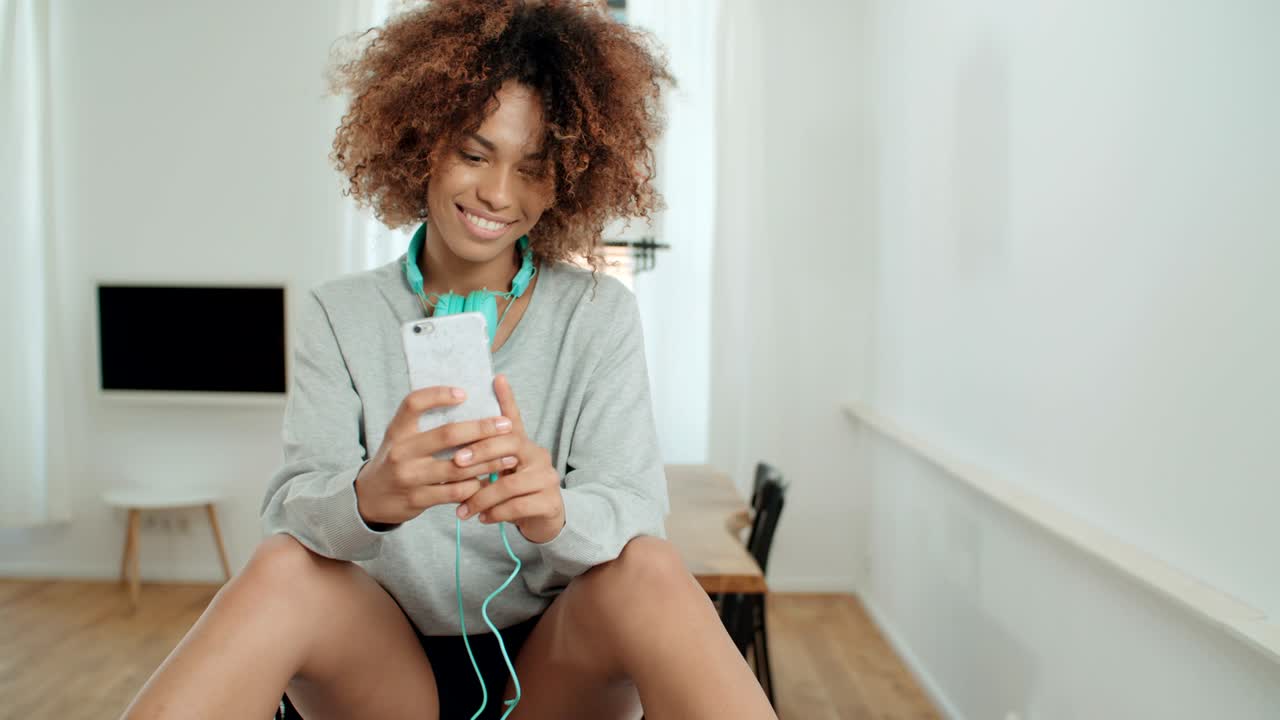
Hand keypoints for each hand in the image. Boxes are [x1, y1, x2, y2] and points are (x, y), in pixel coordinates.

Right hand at [354, 386, 518, 525]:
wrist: (370, 498)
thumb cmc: (396, 460)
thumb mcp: (400, 437)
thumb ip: (424, 424)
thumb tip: (466, 401)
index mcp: (397, 430)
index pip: (413, 403)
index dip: (438, 394)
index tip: (464, 392)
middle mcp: (401, 451)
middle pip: (446, 434)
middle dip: (481, 428)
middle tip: (506, 424)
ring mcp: (409, 476)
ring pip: (458, 467)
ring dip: (488, 461)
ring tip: (510, 455)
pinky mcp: (417, 499)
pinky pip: (455, 491)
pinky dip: (476, 485)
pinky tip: (491, 479)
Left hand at [452, 374, 565, 543]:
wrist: (543, 521)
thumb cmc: (515, 490)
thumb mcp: (500, 467)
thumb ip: (486, 449)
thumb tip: (457, 431)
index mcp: (525, 444)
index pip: (512, 421)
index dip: (505, 400)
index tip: (495, 380)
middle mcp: (540, 455)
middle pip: (510, 445)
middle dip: (480, 453)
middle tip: (456, 464)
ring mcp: (548, 478)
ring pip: (510, 483)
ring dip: (482, 497)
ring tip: (462, 509)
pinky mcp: (550, 502)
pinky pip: (517, 506)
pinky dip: (495, 513)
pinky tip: (482, 518)